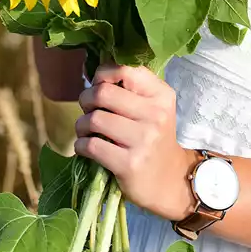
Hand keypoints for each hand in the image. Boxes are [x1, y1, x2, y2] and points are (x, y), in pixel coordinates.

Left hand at [74, 63, 197, 221]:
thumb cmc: (153, 139)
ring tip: (86, 131)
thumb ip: (131, 89)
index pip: (124, 69)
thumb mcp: (154, 108)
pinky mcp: (129, 164)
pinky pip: (90, 145)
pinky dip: (81, 145)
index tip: (100, 87)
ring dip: (81, 125)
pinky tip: (87, 148)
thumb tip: (94, 74)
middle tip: (89, 110)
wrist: (170, 182)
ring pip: (93, 119)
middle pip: (102, 93)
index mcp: (161, 96)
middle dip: (86, 100)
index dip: (102, 75)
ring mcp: (143, 140)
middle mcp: (156, 115)